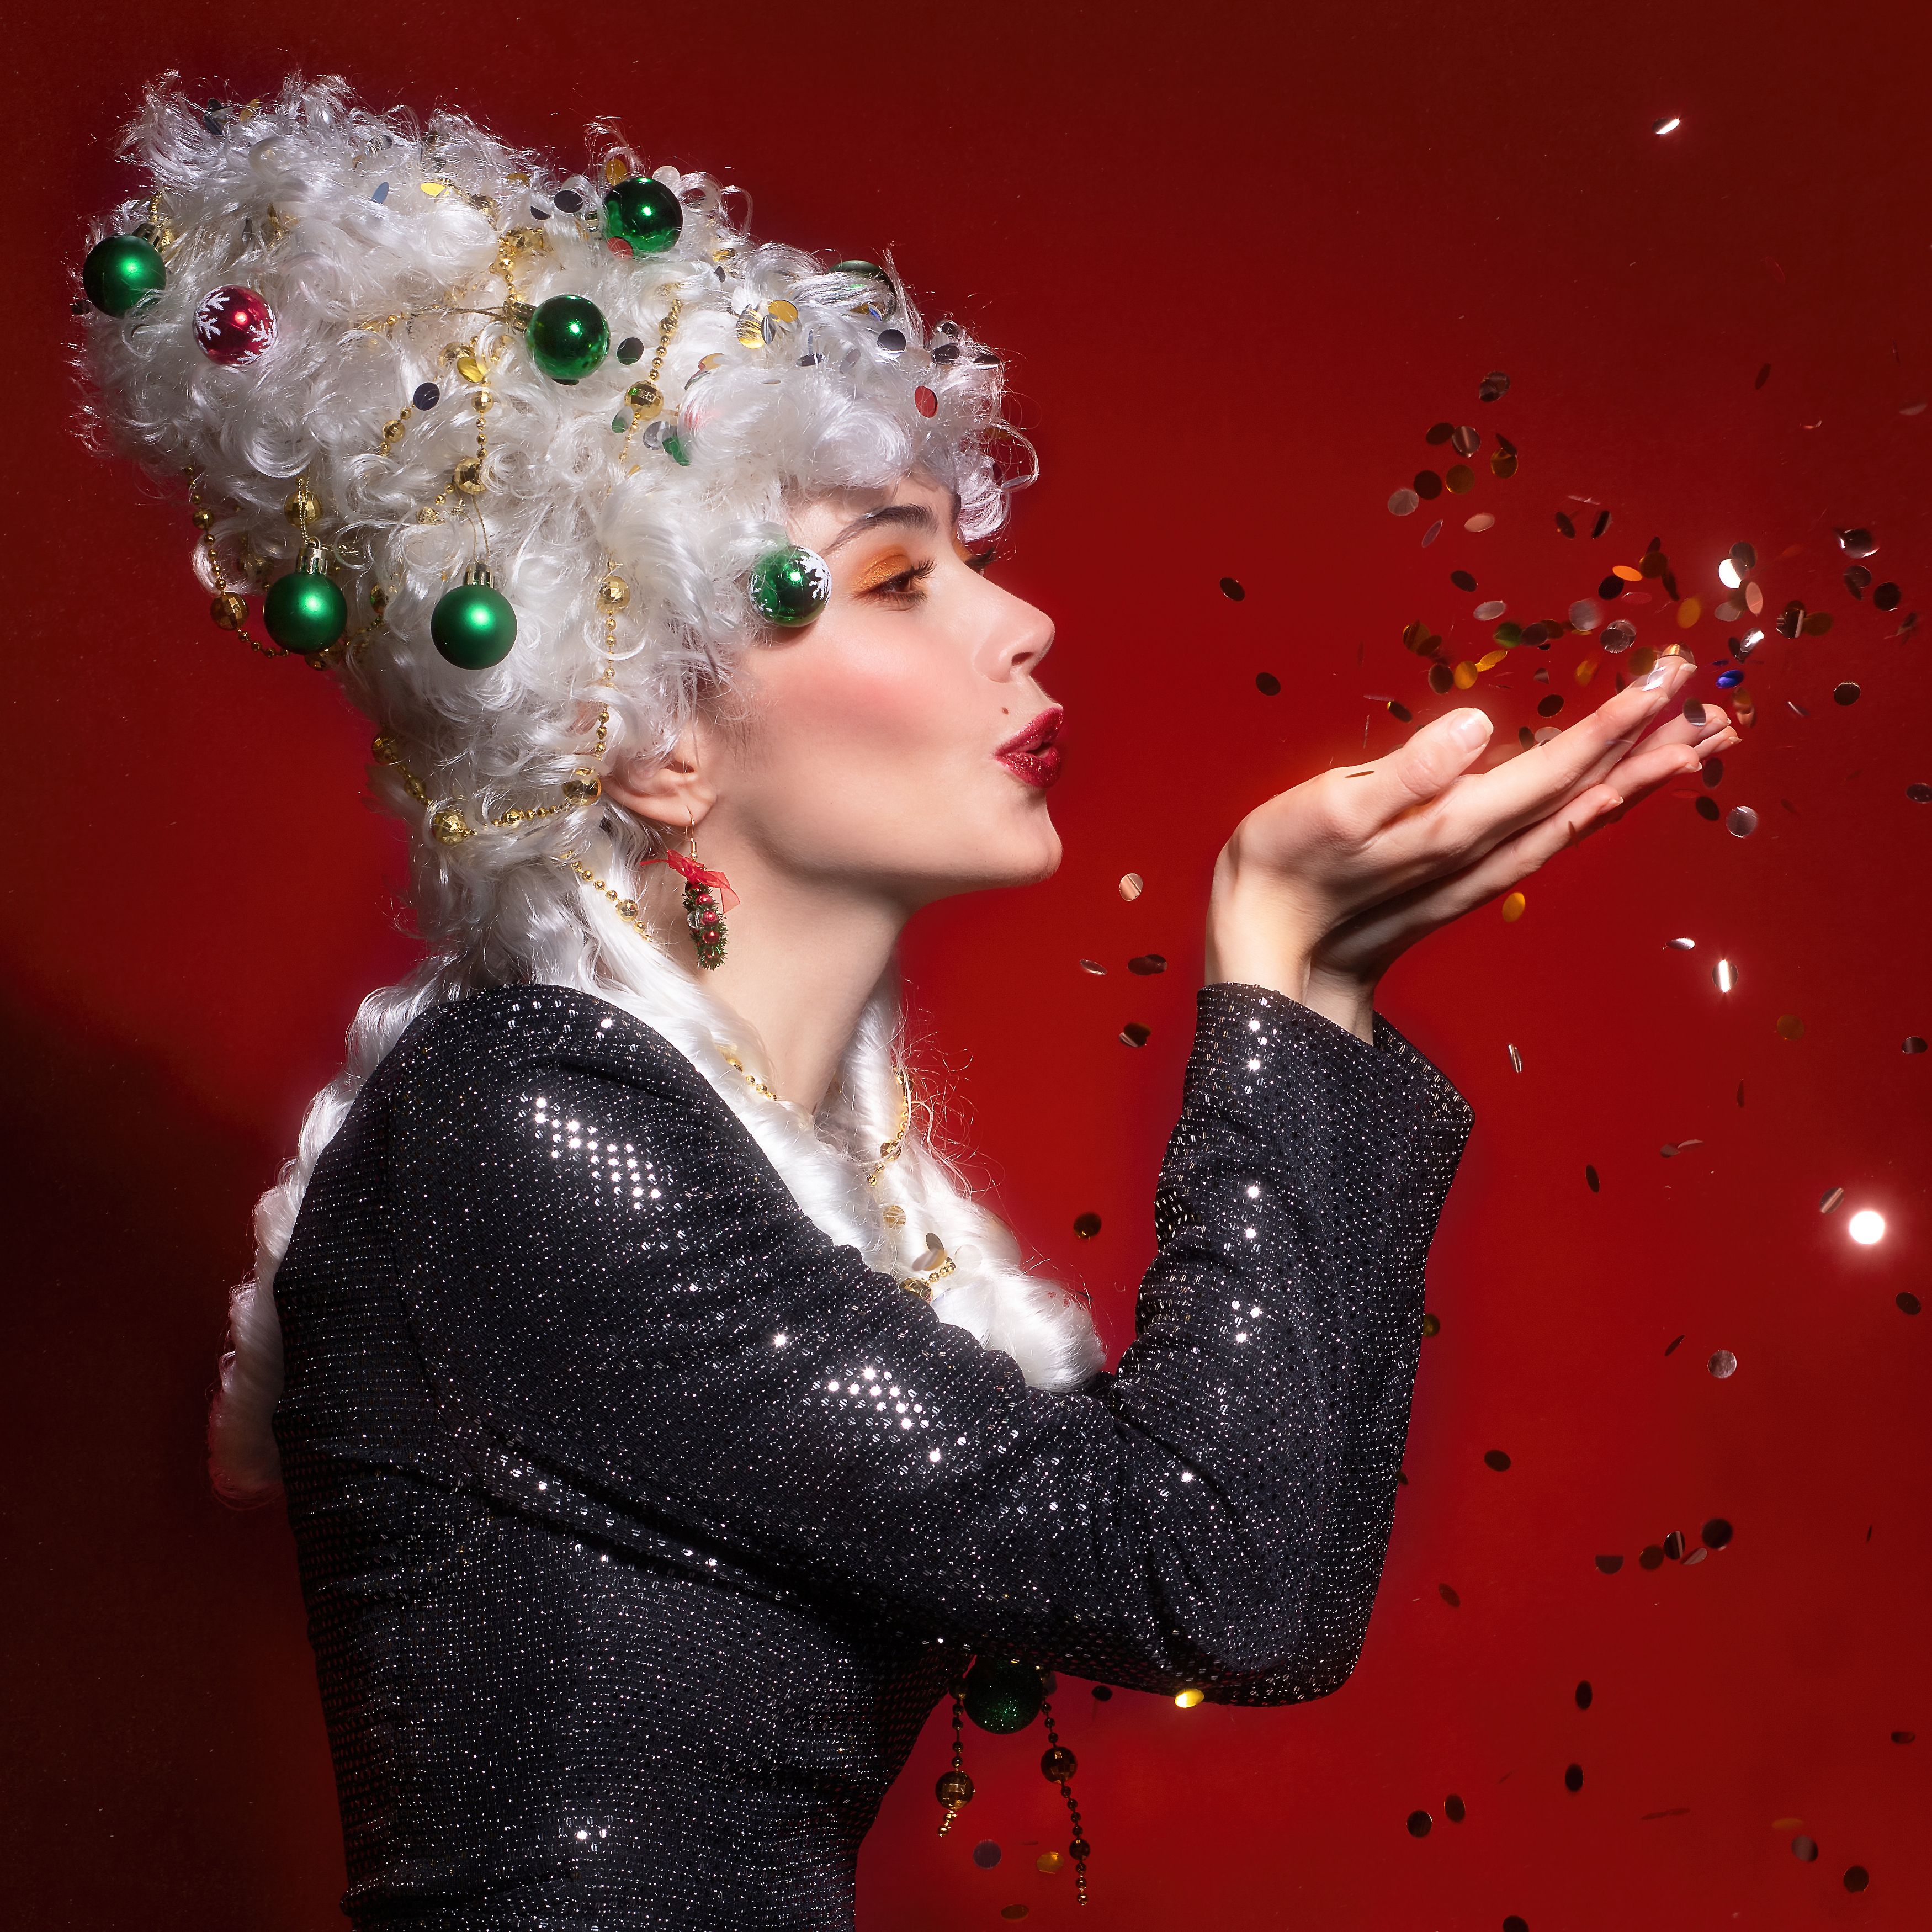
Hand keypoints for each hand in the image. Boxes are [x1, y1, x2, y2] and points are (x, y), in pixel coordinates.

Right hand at [1204, 653, 1734, 1038]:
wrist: (1270, 958)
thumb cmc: (1285, 873)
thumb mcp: (1331, 810)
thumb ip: (1406, 770)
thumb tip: (1477, 726)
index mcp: (1457, 824)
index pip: (1558, 766)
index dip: (1616, 721)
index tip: (1669, 677)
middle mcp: (1482, 851)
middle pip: (1586, 794)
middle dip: (1651, 748)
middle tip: (1717, 709)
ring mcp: (1475, 870)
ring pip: (1575, 820)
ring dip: (1633, 783)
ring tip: (1689, 751)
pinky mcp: (1460, 880)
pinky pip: (1545, 843)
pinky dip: (1588, 817)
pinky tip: (1602, 802)